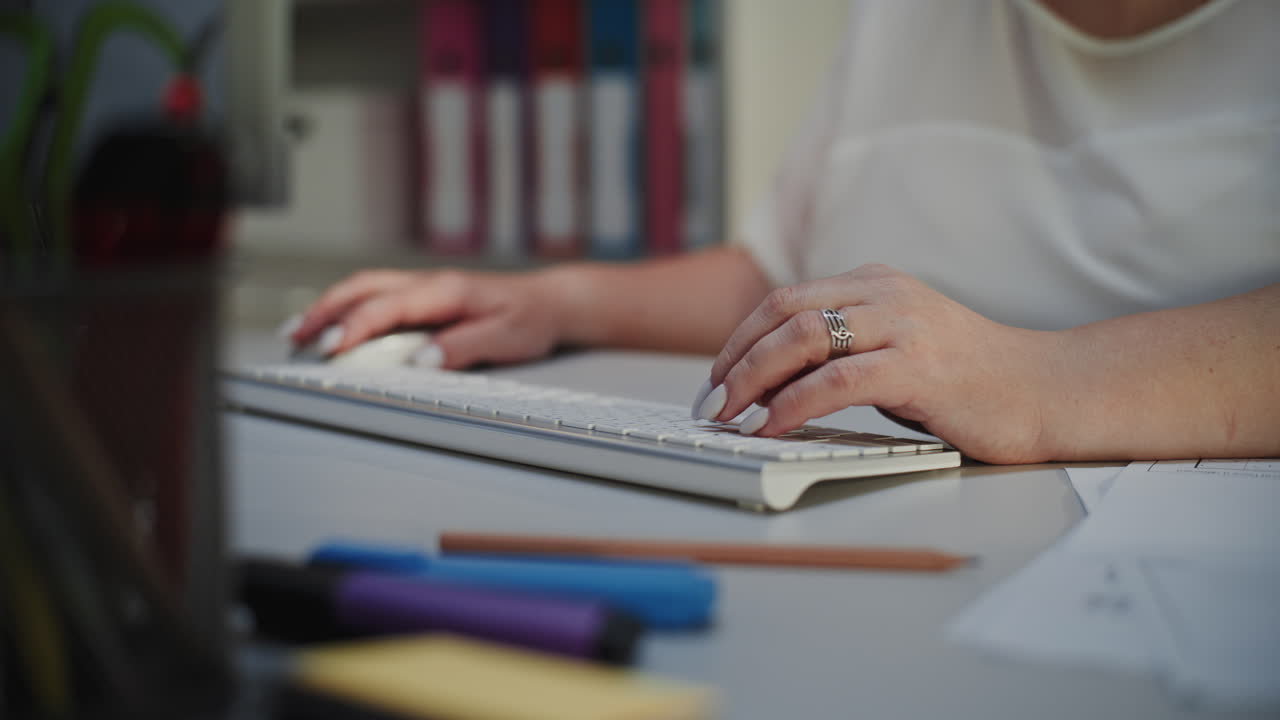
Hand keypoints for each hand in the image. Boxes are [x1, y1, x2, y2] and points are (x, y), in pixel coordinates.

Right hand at [286, 268, 571, 369]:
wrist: (549, 302)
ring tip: (299, 331)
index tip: (334, 349)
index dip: (357, 327)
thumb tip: (421, 360)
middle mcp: (429, 284)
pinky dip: (347, 308)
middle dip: (325, 311)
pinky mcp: (424, 298)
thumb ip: (463, 347)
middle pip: (363, 289)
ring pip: (364, 289)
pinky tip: (333, 325)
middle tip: (296, 338)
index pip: (388, 306)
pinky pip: (376, 296)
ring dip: (329, 307)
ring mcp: (423, 288)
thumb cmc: (530, 319)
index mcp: (446, 291)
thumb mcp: (506, 338)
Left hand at [691, 264, 1066, 463]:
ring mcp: (903, 326)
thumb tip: (772, 379)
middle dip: (735, 360)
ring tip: (729, 414)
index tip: (716, 376)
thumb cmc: (969, 378)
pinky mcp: (917, 368)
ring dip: (752, 380)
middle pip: (783, 314)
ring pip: (801, 339)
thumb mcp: (897, 345)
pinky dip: (792, 406)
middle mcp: (885, 294)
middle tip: (710, 401)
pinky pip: (835, 381)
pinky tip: (771, 426)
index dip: (740, 338)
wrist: (1045, 391)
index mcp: (876, 282)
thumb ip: (844, 348)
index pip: (786, 299)